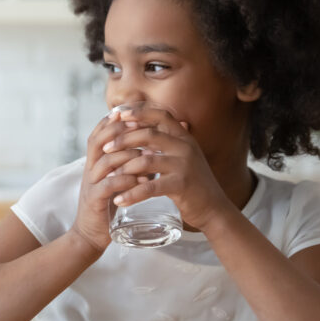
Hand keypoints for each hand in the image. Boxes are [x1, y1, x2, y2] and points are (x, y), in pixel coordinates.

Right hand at [68, 110, 145, 255]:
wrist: (92, 234)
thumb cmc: (109, 204)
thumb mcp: (116, 179)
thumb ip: (128, 163)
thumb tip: (153, 147)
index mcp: (94, 161)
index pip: (99, 133)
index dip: (113, 120)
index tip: (132, 111)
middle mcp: (89, 169)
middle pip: (98, 141)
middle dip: (119, 131)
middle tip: (141, 126)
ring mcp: (90, 184)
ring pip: (106, 161)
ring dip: (128, 155)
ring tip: (149, 154)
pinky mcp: (95, 201)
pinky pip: (109, 185)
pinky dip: (126, 180)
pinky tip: (142, 179)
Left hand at [101, 104, 230, 231]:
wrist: (214, 209)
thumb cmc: (191, 184)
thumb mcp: (180, 157)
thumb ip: (164, 144)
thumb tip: (135, 131)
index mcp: (184, 137)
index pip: (160, 114)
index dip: (138, 111)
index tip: (117, 113)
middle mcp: (185, 147)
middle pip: (149, 135)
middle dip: (123, 139)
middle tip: (105, 148)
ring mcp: (184, 165)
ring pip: (146, 161)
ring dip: (123, 168)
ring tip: (108, 175)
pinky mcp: (182, 185)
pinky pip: (150, 187)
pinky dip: (132, 194)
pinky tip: (119, 200)